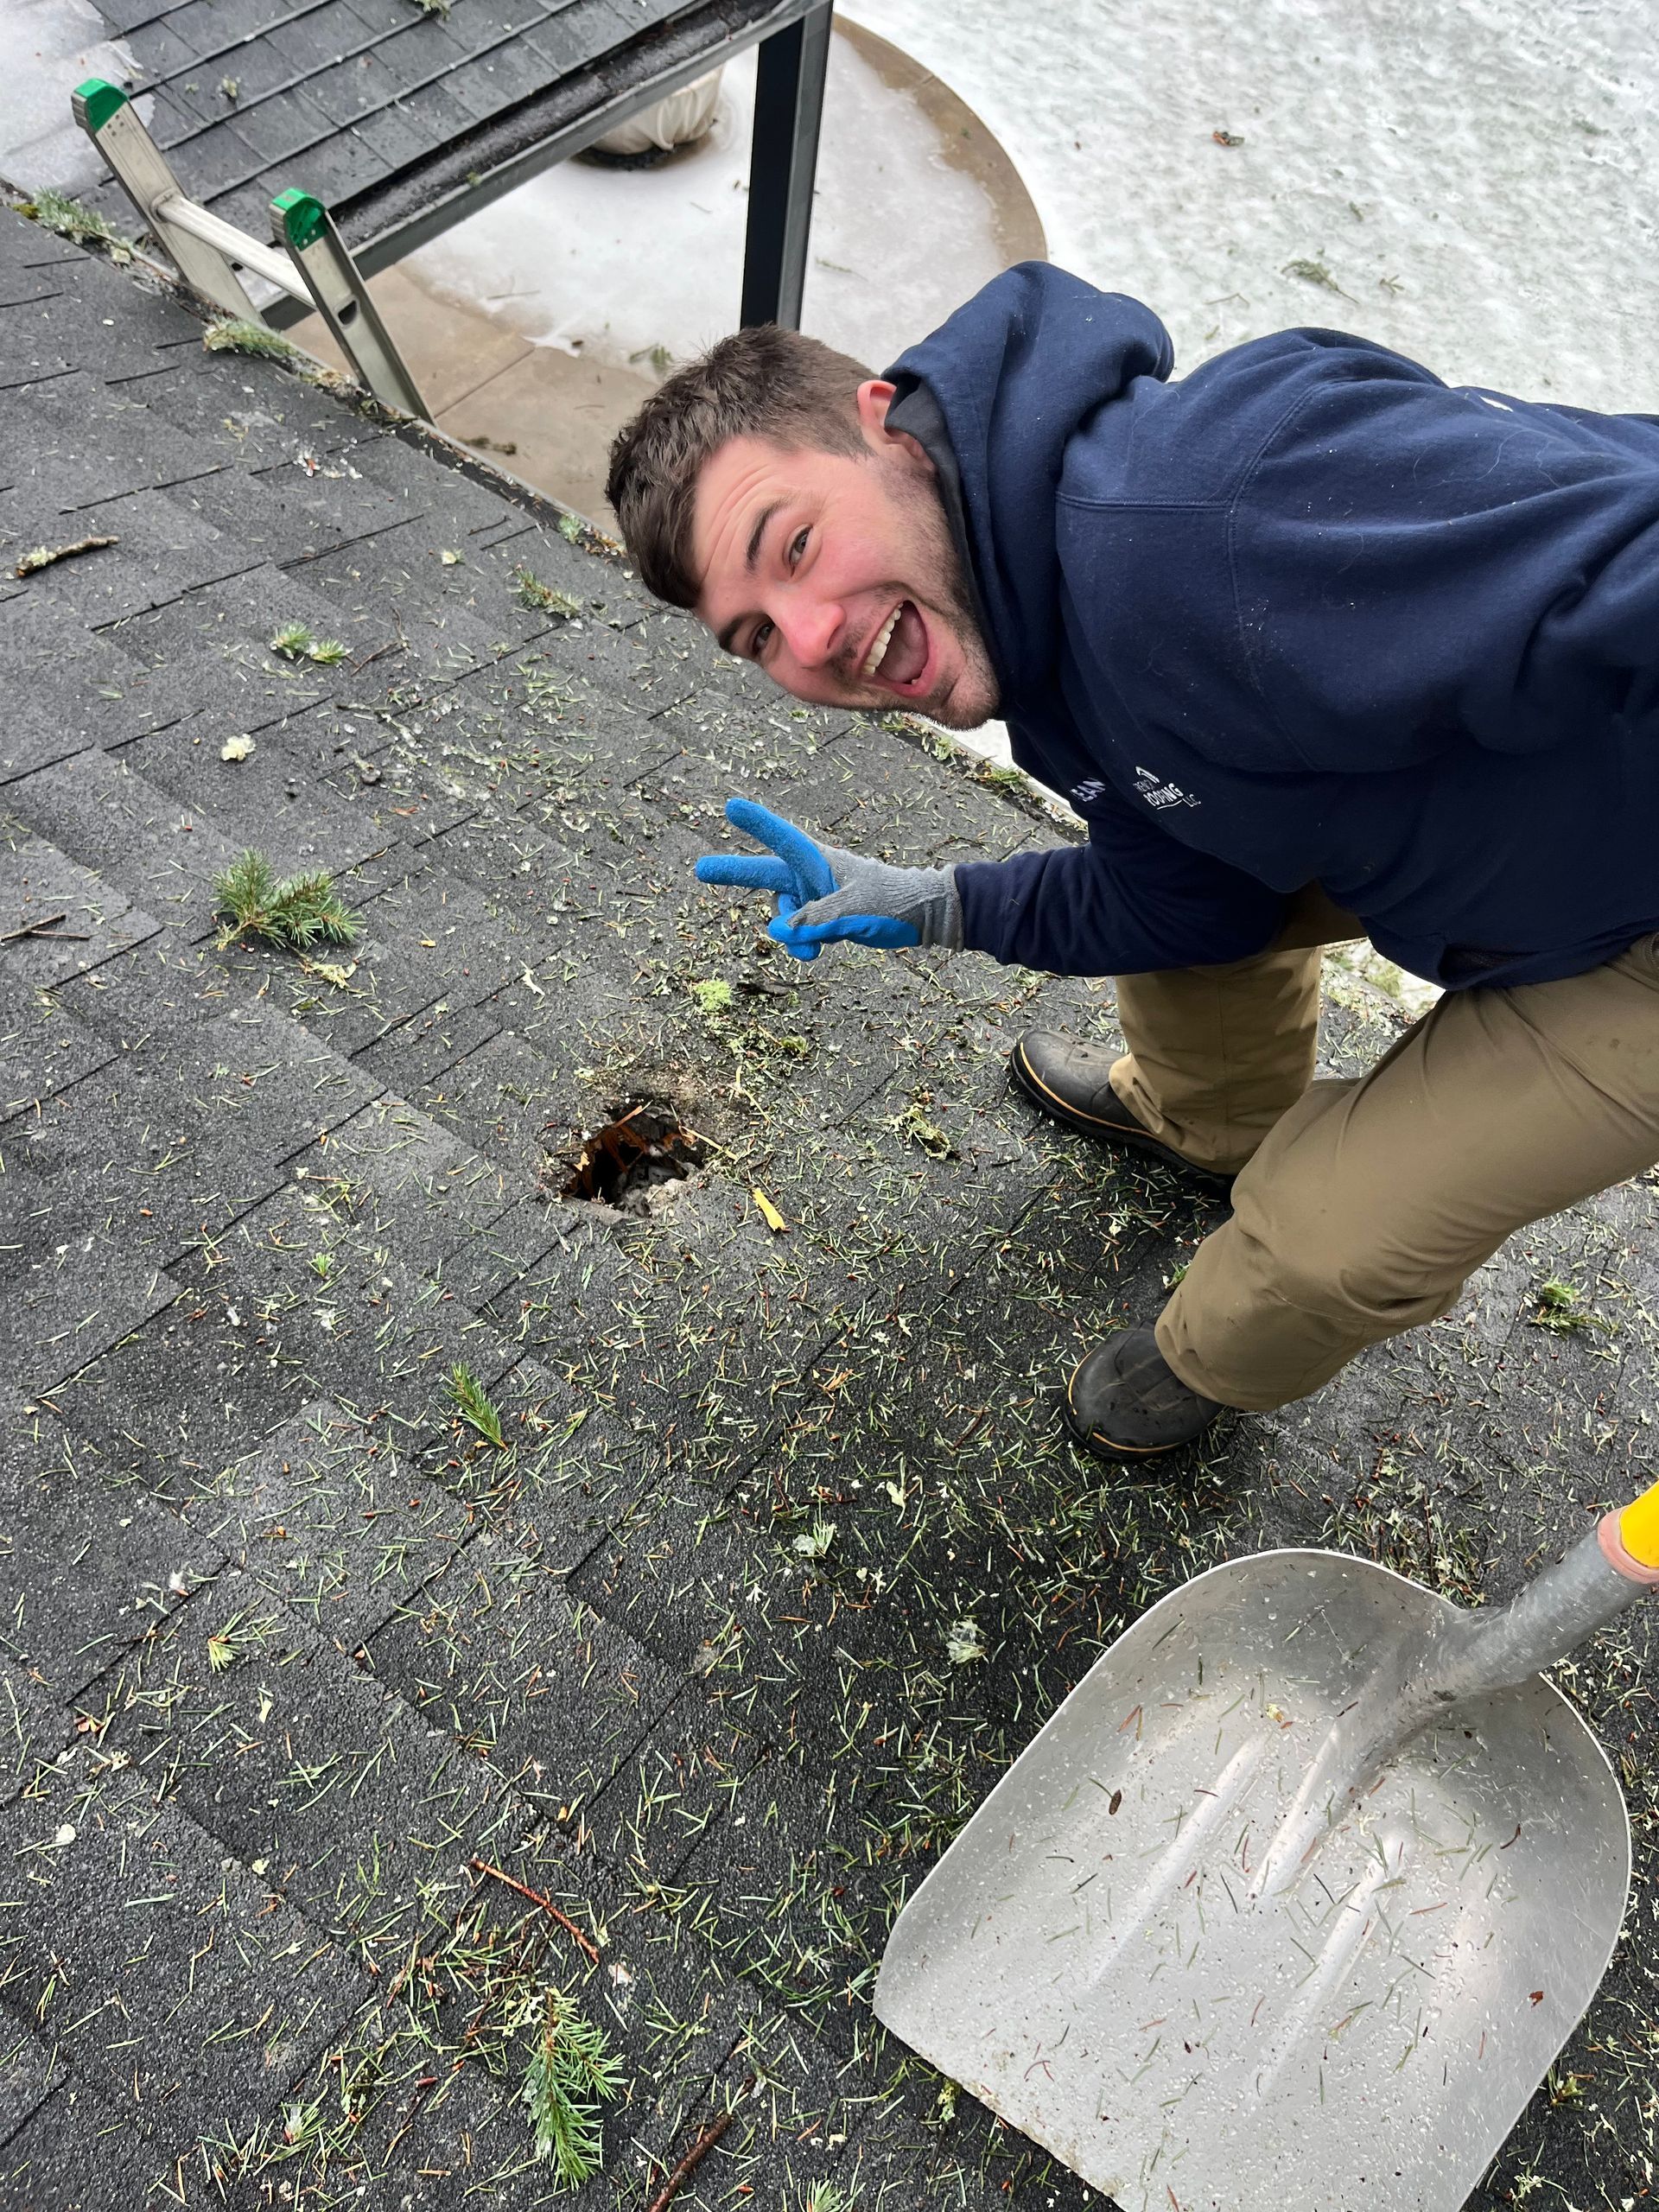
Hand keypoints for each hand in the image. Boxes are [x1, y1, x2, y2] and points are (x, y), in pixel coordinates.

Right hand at [695, 797, 961, 961]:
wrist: (924, 916)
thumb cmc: (894, 901)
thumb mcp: (854, 911)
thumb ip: (814, 920)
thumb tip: (778, 932)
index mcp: (820, 861)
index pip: (782, 839)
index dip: (756, 824)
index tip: (731, 807)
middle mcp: (812, 876)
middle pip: (765, 874)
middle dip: (735, 874)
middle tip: (701, 870)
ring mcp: (816, 897)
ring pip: (785, 917)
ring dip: (793, 934)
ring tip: (813, 951)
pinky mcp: (824, 918)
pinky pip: (799, 933)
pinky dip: (802, 944)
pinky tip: (814, 955)